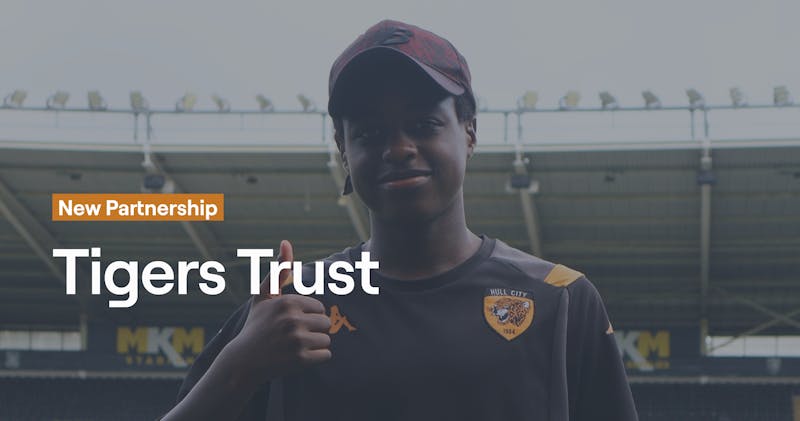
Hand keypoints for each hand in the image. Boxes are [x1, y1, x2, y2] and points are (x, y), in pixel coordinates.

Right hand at [227, 240, 331, 381]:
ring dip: (315, 344)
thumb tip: (286, 242)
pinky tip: (298, 358)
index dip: (308, 316)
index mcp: (287, 302)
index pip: (320, 308)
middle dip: (313, 330)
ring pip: (327, 339)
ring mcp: (297, 340)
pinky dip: (316, 358)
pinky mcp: (300, 359)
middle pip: (326, 323)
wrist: (243, 362)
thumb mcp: (263, 296)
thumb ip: (279, 270)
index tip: (291, 322)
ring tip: (294, 347)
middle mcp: (292, 319)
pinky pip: (326, 355)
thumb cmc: (256, 325)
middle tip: (293, 336)